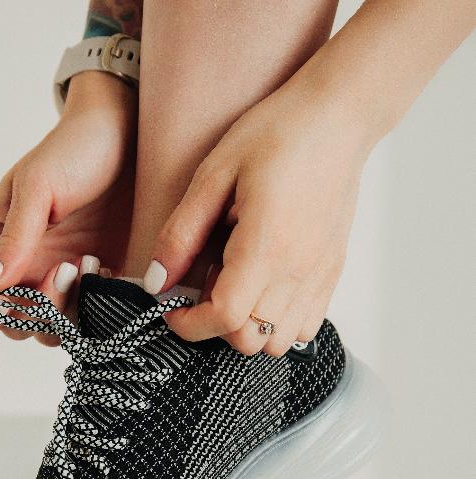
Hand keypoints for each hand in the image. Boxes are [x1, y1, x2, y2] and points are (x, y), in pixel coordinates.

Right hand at [0, 72, 136, 340]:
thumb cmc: (74, 151)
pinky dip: (95, 309)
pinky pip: (90, 320)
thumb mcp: (37, 187)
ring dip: (68, 311)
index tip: (1, 309)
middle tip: (64, 269)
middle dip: (35, 312)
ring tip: (88, 264)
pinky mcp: (99, 286)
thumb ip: (14, 238)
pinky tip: (107, 272)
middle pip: (13, 325)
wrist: (130, 136)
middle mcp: (26, 272)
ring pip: (52, 331)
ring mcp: (63, 282)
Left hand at [147, 74, 370, 355]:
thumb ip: (182, 233)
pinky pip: (305, 327)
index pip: (225, 317)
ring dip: (248, 327)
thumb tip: (156, 282)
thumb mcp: (214, 174)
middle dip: (217, 326)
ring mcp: (319, 276)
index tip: (172, 310)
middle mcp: (298, 270)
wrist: (339, 117)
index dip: (190, 325)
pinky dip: (278, 322)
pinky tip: (264, 286)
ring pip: (278, 342)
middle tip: (207, 285)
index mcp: (266, 245)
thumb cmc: (278, 133)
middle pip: (250, 340)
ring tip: (238, 284)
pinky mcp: (332, 274)